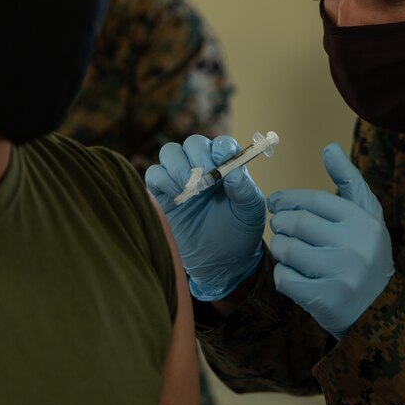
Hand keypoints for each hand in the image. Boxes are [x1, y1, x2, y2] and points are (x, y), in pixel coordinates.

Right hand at [146, 135, 265, 300]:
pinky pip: (154, 174)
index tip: (223, 159)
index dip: (220, 147)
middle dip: (198, 157)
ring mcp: (180, 179)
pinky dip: (163, 179)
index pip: (221, 143)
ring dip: (179, 167)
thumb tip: (232, 174)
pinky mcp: (162, 194)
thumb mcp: (251, 211)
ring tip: (191, 189)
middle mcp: (202, 166)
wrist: (221, 260)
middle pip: (193, 143)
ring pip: (170, 153)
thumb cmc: (239, 231)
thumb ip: (245, 190)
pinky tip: (178, 197)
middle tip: (206, 179)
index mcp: (227, 165)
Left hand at [267, 143, 392, 338]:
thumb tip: (329, 147)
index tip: (275, 202)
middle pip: (297, 223)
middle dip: (280, 223)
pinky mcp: (326, 299)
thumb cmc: (366, 254)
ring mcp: (341, 274)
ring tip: (286, 250)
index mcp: (363, 221)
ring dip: (279, 248)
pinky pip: (285, 279)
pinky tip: (293, 275)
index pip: (315, 200)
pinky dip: (283, 275)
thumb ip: (348, 181)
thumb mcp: (367, 216)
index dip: (289, 198)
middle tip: (279, 226)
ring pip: (286, 250)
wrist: (381, 312)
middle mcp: (355, 245)